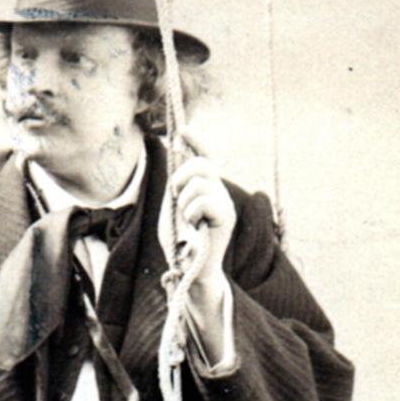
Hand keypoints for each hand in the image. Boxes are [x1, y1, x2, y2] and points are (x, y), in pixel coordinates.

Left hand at [169, 154, 235, 290]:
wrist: (189, 270)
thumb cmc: (180, 243)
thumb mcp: (173, 207)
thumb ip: (177, 185)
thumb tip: (177, 156)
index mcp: (206, 189)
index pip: (205, 157)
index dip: (197, 141)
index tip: (183, 130)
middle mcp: (219, 192)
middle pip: (202, 164)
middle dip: (182, 176)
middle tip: (176, 198)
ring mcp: (224, 204)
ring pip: (199, 183)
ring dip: (184, 202)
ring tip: (187, 220)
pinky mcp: (226, 217)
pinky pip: (203, 201)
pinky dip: (191, 214)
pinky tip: (194, 227)